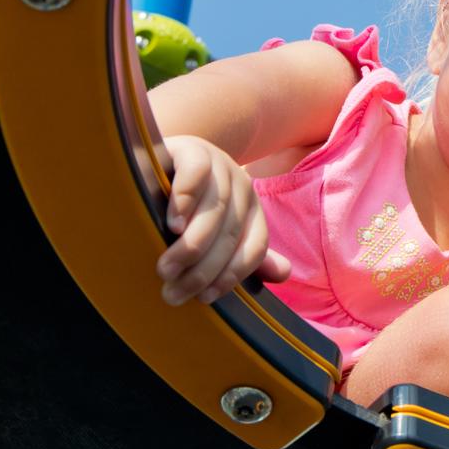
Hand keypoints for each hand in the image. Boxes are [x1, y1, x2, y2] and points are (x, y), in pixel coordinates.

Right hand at [155, 134, 291, 304]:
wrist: (165, 157)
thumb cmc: (188, 205)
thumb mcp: (217, 228)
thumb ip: (244, 252)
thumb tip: (283, 275)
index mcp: (252, 210)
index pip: (255, 247)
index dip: (232, 275)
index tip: (205, 298)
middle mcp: (242, 187)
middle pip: (231, 234)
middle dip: (203, 269)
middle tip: (173, 291)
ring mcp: (220, 166)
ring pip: (215, 210)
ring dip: (190, 245)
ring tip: (167, 268)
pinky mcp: (194, 149)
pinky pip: (196, 174)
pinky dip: (185, 200)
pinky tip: (172, 223)